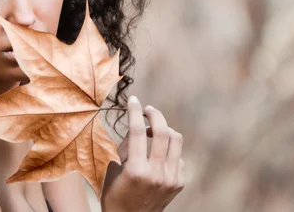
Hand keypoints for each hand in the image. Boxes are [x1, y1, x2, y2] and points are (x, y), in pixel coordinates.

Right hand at [101, 96, 184, 211]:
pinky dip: (168, 149)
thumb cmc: (115, 194)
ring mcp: (171, 179)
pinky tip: (158, 154)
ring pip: (176, 140)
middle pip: (163, 131)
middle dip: (154, 115)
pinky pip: (178, 156)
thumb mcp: (114, 169)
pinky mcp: (179, 183)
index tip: (133, 100)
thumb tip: (137, 127)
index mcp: (137, 170)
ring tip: (154, 129)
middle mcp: (157, 173)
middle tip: (147, 109)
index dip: (135, 111)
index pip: (138, 131)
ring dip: (165, 128)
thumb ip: (126, 147)